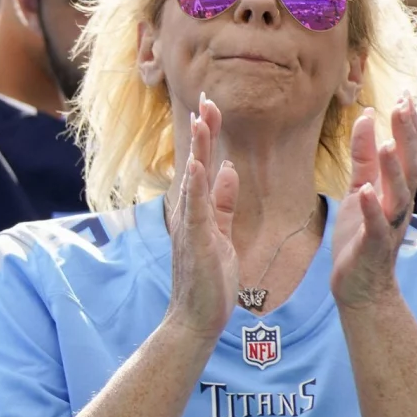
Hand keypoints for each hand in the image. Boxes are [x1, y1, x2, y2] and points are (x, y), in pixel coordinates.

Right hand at [165, 95, 239, 339]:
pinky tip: (200, 164)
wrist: (196, 318)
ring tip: (202, 119)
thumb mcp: (221, 234)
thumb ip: (222, 202)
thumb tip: (227, 169)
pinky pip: (196, 208)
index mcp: (199, 210)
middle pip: (196, 162)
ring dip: (198, 148)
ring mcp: (190, 226)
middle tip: (207, 98)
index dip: (208, 135)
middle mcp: (190, 212)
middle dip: (203, 130)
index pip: (204, 164)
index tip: (212, 107)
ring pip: (194, 178)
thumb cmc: (209, 280)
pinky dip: (197, 185)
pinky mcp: (195, 241)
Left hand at [331, 97, 416, 308]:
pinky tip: (367, 190)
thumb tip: (365, 118)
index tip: (406, 95)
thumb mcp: (360, 189)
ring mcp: (388, 226)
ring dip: (394, 169)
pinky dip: (373, 208)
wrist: (360, 285)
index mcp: (395, 191)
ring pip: (397, 194)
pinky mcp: (374, 246)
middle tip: (403, 106)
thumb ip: (364, 158)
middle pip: (409, 167)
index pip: (407, 152)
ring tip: (389, 143)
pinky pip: (376, 225)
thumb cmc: (361, 236)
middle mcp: (398, 206)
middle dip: (407, 137)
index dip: (407, 125)